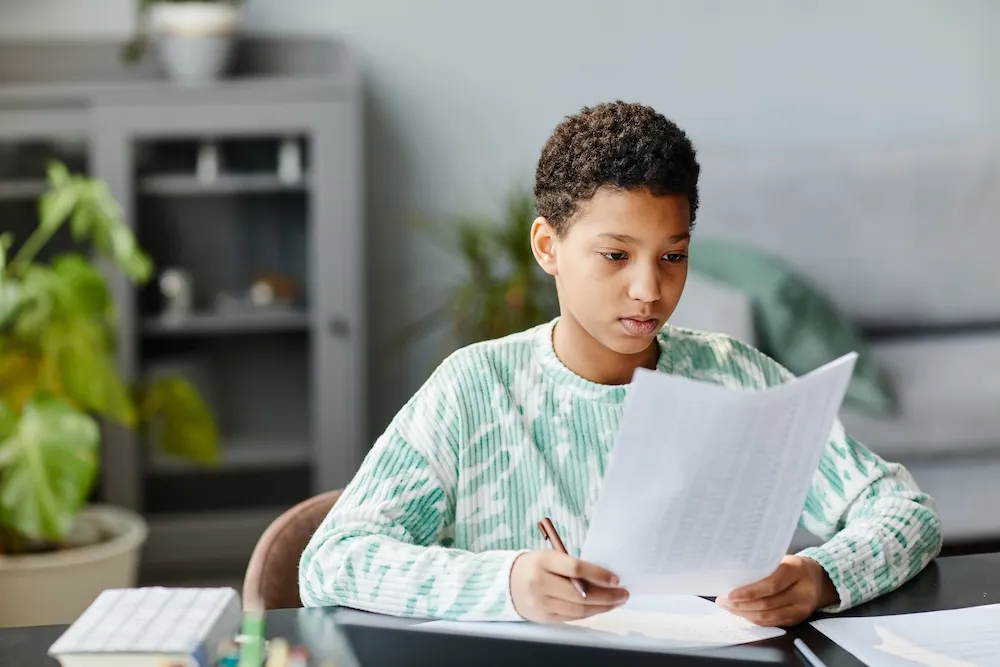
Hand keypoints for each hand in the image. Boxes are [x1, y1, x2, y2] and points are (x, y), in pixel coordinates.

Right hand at [509, 551, 629, 622]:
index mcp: (542, 561)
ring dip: (602, 607)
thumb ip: (572, 565)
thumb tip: (604, 577)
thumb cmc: (535, 566)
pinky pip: (572, 617)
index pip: (575, 568)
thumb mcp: (550, 556)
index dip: (598, 574)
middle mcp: (540, 583)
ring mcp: (541, 603)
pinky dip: (589, 613)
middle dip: (607, 596)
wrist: (508, 582)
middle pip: (580, 594)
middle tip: (623, 593)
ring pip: (578, 609)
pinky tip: (600, 608)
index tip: (615, 579)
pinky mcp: (544, 617)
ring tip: (616, 601)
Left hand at [716, 555, 838, 626]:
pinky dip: (754, 619)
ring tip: (728, 607)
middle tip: (723, 600)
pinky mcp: (797, 620)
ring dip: (744, 614)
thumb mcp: (783, 558)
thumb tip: (734, 574)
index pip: (771, 585)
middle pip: (767, 604)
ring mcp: (801, 609)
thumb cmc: (795, 566)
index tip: (730, 594)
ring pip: (768, 617)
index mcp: (797, 571)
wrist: (820, 579)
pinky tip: (742, 613)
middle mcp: (802, 592)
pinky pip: (772, 622)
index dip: (749, 592)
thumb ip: (764, 566)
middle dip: (741, 605)